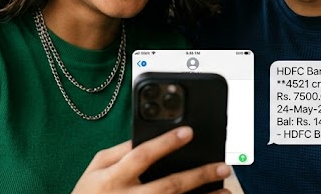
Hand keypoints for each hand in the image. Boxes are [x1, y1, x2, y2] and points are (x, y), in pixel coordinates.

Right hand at [72, 127, 230, 193]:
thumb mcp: (95, 168)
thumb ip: (118, 151)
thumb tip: (144, 136)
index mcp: (113, 178)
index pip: (142, 155)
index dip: (166, 142)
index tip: (189, 132)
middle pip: (168, 186)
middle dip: (198, 175)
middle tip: (221, 166)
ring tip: (225, 191)